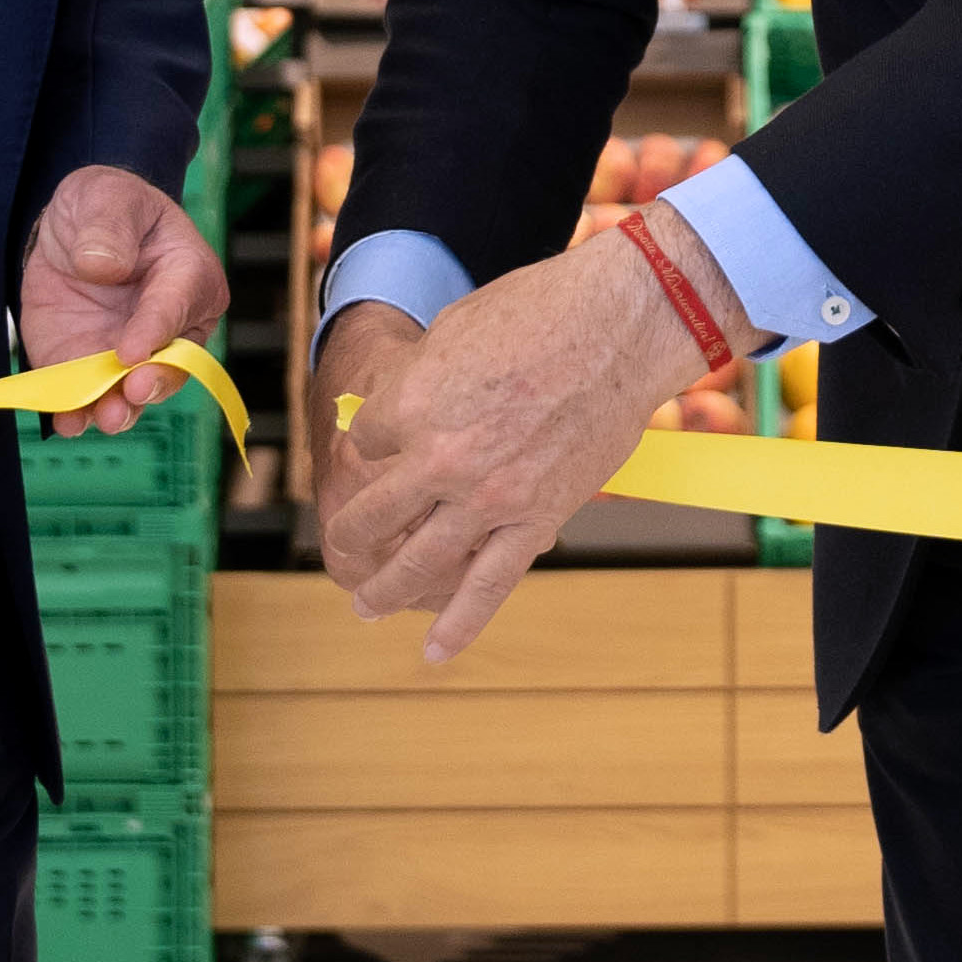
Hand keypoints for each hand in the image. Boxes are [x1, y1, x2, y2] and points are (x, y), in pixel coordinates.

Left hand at [18, 165, 226, 435]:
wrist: (69, 229)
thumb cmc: (105, 205)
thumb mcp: (105, 196)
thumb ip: (109, 226)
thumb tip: (104, 267)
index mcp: (188, 275)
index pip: (177, 307)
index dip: (156, 331)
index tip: (131, 350)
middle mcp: (169, 325)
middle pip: (170, 363)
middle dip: (150, 382)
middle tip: (130, 391)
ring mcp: (130, 352)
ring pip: (134, 392)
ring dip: (120, 409)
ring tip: (103, 418)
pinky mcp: (90, 367)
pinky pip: (89, 397)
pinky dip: (79, 413)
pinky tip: (67, 422)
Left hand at [324, 208, 745, 661]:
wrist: (618, 325)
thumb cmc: (537, 312)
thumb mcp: (451, 333)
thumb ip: (416, 384)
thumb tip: (393, 414)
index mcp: (409, 404)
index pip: (366, 440)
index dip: (378, 438)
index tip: (391, 437)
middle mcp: (439, 459)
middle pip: (375, 512)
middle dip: (353, 530)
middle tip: (343, 542)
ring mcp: (487, 497)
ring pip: (419, 561)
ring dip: (384, 589)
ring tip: (364, 607)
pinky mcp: (535, 520)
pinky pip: (489, 585)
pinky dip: (460, 623)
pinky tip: (435, 650)